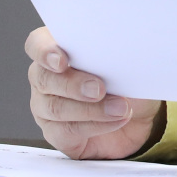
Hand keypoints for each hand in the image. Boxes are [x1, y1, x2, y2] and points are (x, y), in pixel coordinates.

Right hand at [25, 26, 164, 159]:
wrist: (140, 114)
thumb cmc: (128, 78)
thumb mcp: (126, 60)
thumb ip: (113, 52)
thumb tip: (117, 48)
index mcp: (58, 49)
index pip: (36, 43)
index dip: (44, 51)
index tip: (63, 61)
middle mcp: (45, 77)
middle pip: (43, 78)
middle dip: (73, 84)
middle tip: (100, 89)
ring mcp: (46, 107)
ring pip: (55, 108)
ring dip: (91, 108)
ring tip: (121, 107)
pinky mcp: (56, 133)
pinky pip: (66, 131)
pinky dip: (96, 125)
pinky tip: (117, 119)